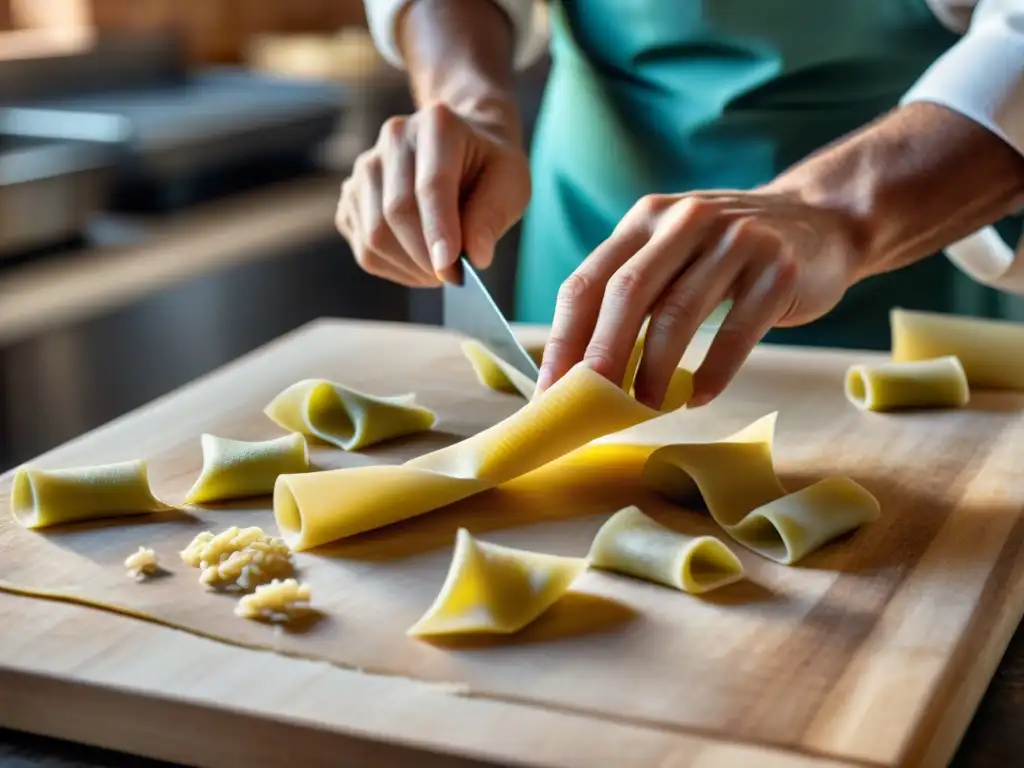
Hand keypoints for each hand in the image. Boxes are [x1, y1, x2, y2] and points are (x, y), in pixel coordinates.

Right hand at [335, 102, 530, 286]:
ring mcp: (366, 167)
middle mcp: (394, 138)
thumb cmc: (489, 168)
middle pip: (396, 211)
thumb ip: (493, 216)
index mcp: (438, 125)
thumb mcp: (511, 184)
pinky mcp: (351, 196)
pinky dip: (393, 268)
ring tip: (439, 270)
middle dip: (425, 256)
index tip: (450, 268)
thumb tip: (475, 256)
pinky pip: (363, 247)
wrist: (463, 149)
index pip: (431, 184)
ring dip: (409, 267)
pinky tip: (417, 263)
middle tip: (453, 276)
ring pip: (374, 234)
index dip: (439, 230)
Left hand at [536, 189, 862, 407]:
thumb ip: (631, 292)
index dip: (564, 339)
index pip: (588, 281)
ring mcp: (735, 240)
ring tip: (641, 408)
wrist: (823, 221)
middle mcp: (685, 220)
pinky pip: (737, 330)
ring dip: (655, 371)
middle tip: (588, 407)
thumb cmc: (729, 253)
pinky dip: (713, 372)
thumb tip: (580, 371)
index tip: (550, 390)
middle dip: (601, 356)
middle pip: (627, 294)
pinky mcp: (777, 268)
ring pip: (679, 313)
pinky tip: (698, 398)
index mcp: (645, 219)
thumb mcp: (673, 250)